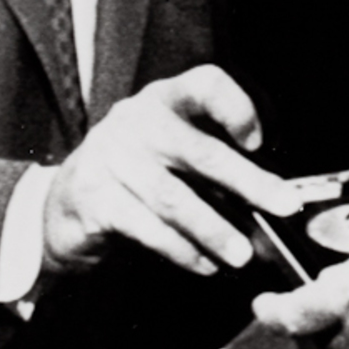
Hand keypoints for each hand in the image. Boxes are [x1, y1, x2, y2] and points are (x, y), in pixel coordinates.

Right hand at [40, 65, 299, 277]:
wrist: (63, 204)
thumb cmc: (135, 174)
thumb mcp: (169, 150)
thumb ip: (211, 160)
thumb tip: (269, 194)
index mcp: (163, 100)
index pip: (204, 84)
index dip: (235, 108)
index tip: (259, 141)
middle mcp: (136, 122)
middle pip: (200, 151)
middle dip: (249, 182)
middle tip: (285, 206)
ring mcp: (111, 159)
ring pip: (174, 199)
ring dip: (215, 230)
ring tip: (242, 254)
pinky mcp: (94, 199)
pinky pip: (147, 228)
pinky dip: (181, 250)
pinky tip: (204, 264)